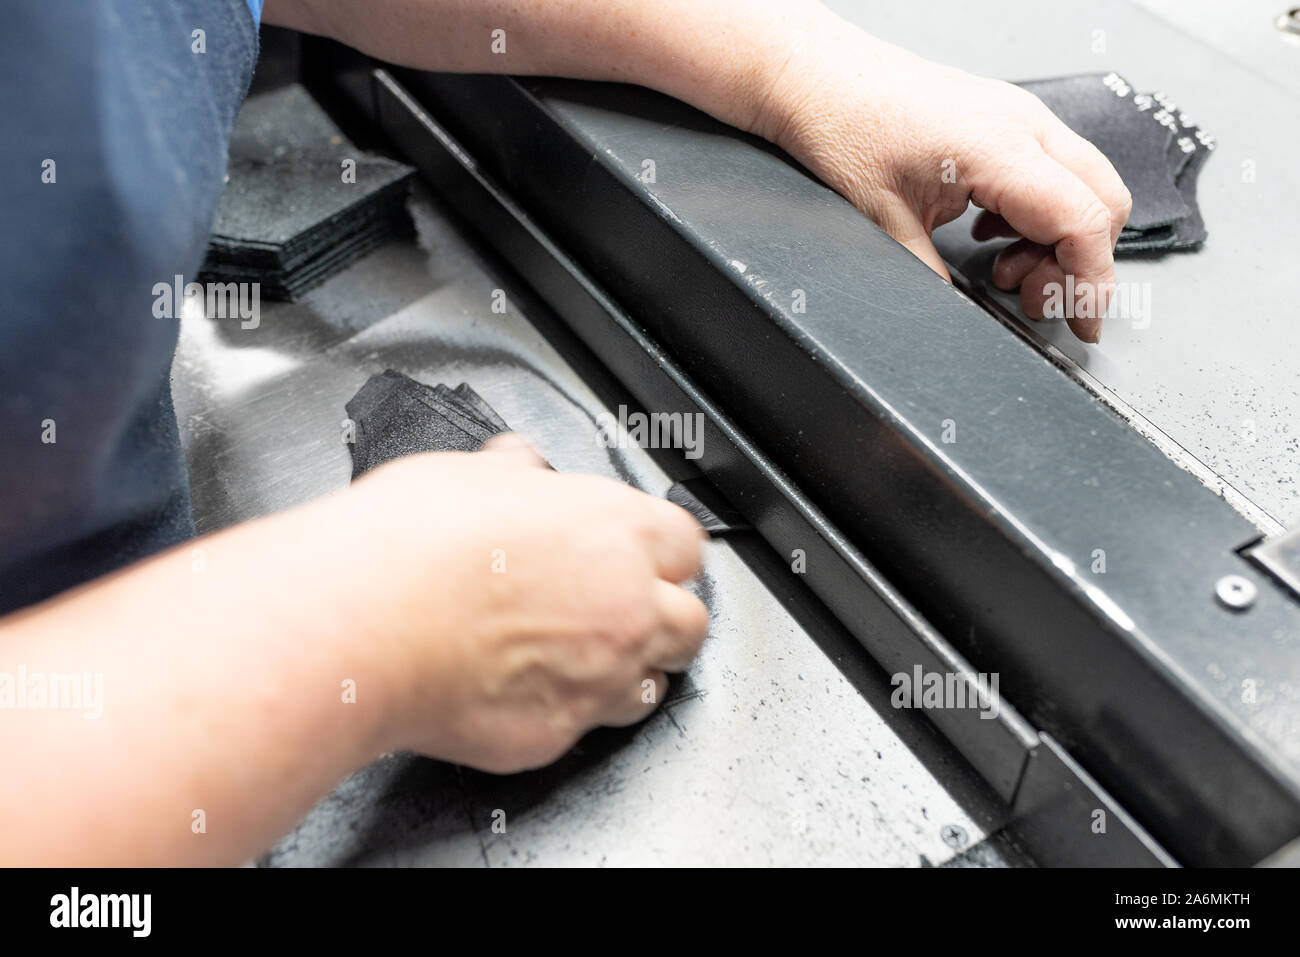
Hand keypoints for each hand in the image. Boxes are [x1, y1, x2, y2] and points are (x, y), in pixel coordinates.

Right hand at [344, 434, 707, 772]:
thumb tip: (518, 467)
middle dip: (664, 616)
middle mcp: (626, 607)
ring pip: (651, 687)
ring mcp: (597, 679)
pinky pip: (585, 729)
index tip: (643, 555)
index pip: (686, 544)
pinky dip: (565, 712)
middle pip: (689, 622)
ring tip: (579, 658)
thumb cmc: (408, 545)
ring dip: (627, 672)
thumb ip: (516, 474)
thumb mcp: (469, 473)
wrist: (360, 624)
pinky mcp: (556, 734)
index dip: (662, 550)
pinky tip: (526, 691)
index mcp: (617, 530)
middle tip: (623, 609)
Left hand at [755, 14, 1130, 342]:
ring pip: (1083, 185)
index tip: (1083, 322)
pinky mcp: (1005, 119)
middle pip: (1103, 202)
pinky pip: (1052, 171)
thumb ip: (926, 273)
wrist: (820, 77)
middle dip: (1080, 263)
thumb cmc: (843, 125)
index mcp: (999, 148)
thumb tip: (954, 311)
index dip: (1090, 281)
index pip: (1081, 220)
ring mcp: (1019, 116)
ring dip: (1057, 239)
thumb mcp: (880, 219)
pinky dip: (1038, 213)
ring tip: (1004, 267)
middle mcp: (1023, 125)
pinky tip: (992, 233)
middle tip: (1033, 298)